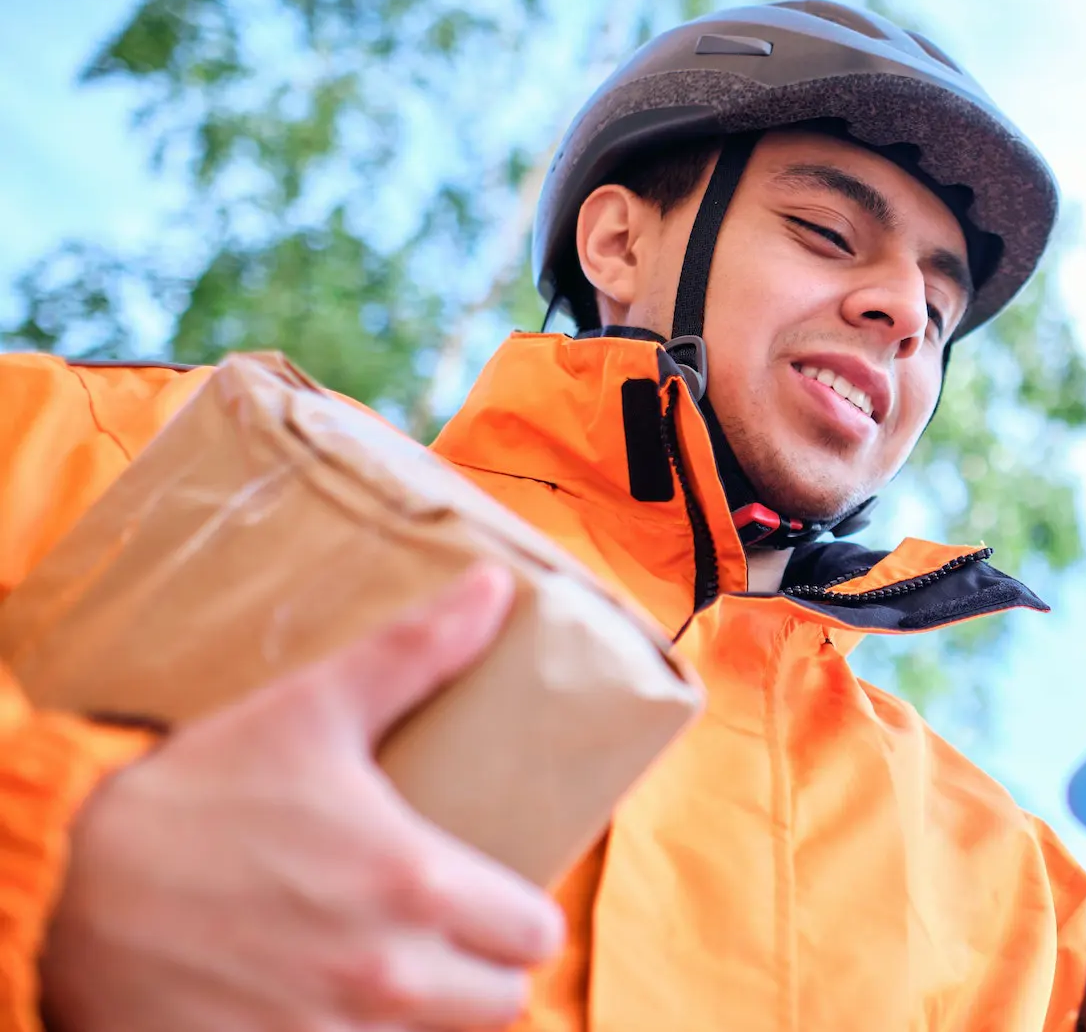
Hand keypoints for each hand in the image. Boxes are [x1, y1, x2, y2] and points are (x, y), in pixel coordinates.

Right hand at [41, 563, 563, 1031]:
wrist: (63, 891)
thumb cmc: (193, 799)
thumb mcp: (305, 712)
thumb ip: (415, 654)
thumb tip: (494, 586)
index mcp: (414, 883)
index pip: (534, 934)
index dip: (518, 917)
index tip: (490, 901)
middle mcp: (387, 975)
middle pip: (501, 1004)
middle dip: (481, 974)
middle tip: (444, 941)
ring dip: (426, 1018)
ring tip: (385, 976)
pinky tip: (327, 1010)